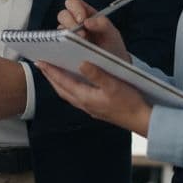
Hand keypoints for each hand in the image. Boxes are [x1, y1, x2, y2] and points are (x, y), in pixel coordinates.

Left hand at [36, 61, 150, 136]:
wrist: (142, 120)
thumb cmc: (130, 103)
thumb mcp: (114, 85)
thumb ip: (97, 74)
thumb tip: (81, 63)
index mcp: (86, 97)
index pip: (63, 82)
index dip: (51, 71)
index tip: (40, 62)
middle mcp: (84, 104)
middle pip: (61, 89)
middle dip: (50, 77)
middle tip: (42, 65)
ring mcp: (89, 108)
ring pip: (67, 94)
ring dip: (59, 83)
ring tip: (53, 73)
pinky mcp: (95, 108)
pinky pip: (76, 97)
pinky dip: (69, 88)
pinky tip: (73, 83)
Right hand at [57, 0, 129, 61]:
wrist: (111, 67)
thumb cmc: (112, 46)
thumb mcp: (112, 34)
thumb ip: (103, 24)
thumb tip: (87, 22)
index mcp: (85, 13)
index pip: (73, 2)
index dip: (75, 8)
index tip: (82, 19)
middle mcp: (73, 23)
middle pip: (63, 15)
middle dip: (71, 23)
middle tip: (82, 35)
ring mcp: (67, 36)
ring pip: (59, 30)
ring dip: (67, 36)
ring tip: (78, 47)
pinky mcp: (63, 49)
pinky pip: (57, 46)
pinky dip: (60, 47)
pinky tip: (69, 53)